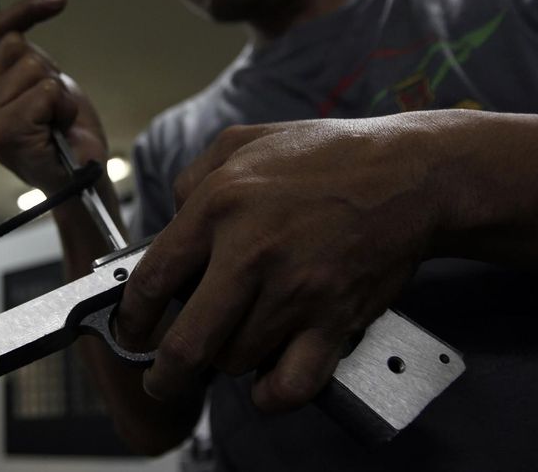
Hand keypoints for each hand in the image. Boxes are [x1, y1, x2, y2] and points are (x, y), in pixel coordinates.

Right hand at [0, 0, 108, 193]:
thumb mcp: (41, 86)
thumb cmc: (64, 134)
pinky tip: (56, 129)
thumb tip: (19, 26)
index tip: (60, 0)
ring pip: (33, 66)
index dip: (27, 11)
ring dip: (58, 93)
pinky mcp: (0, 132)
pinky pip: (45, 90)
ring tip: (54, 122)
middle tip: (52, 109)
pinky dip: (62, 106)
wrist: (81, 176)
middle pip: (18, 46)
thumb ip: (22, 60)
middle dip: (48, 72)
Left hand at [118, 116, 441, 411]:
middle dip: (164, 374)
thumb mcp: (243, 141)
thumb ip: (193, 177)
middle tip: (161, 379)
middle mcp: (251, 251)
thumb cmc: (325, 154)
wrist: (406, 174)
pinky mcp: (335, 317)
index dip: (133, 317)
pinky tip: (264, 382)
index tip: (131, 330)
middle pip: (186, 343)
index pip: (153, 279)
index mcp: (221, 204)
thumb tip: (171, 221)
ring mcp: (295, 290)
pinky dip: (270, 395)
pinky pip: (292, 383)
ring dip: (226, 361)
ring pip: (235, 360)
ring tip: (235, 340)